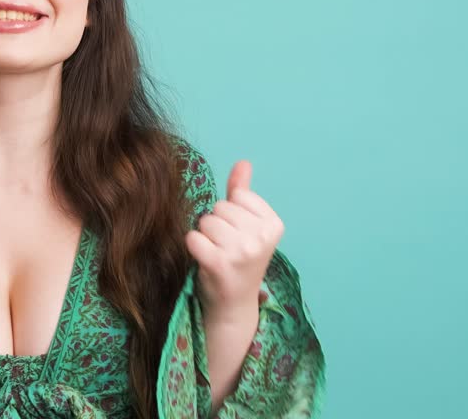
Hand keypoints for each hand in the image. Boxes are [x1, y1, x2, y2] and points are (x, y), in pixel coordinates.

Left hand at [185, 160, 283, 322]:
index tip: (240, 237)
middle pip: (220, 208)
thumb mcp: (247, 225)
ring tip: (217, 254)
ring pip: (205, 221)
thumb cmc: (239, 260)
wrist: (233, 304)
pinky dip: (194, 247)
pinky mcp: (219, 264)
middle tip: (226, 248)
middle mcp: (262, 238)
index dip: (232, 214)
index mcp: (274, 224)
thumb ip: (243, 192)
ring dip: (205, 237)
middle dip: (217, 225)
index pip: (238, 196)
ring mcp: (242, 251)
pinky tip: (206, 261)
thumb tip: (243, 162)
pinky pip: (193, 238)